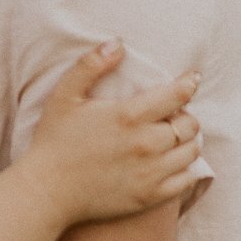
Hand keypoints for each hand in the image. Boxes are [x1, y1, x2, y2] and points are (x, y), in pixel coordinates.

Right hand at [25, 43, 201, 222]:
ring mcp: (150, 173)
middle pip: (189, 124)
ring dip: (188, 141)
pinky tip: (173, 162)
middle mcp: (145, 144)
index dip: (189, 83)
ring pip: (191, 152)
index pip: (177, 95)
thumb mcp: (65, 95)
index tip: (192, 78)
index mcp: (128, 116)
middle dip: (186, 114)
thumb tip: (118, 43)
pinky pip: (185, 181)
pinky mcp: (149, 197)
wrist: (47, 191)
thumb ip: (91, 65)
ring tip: (175, 136)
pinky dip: (186, 169)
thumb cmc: (54, 140)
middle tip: (174, 112)